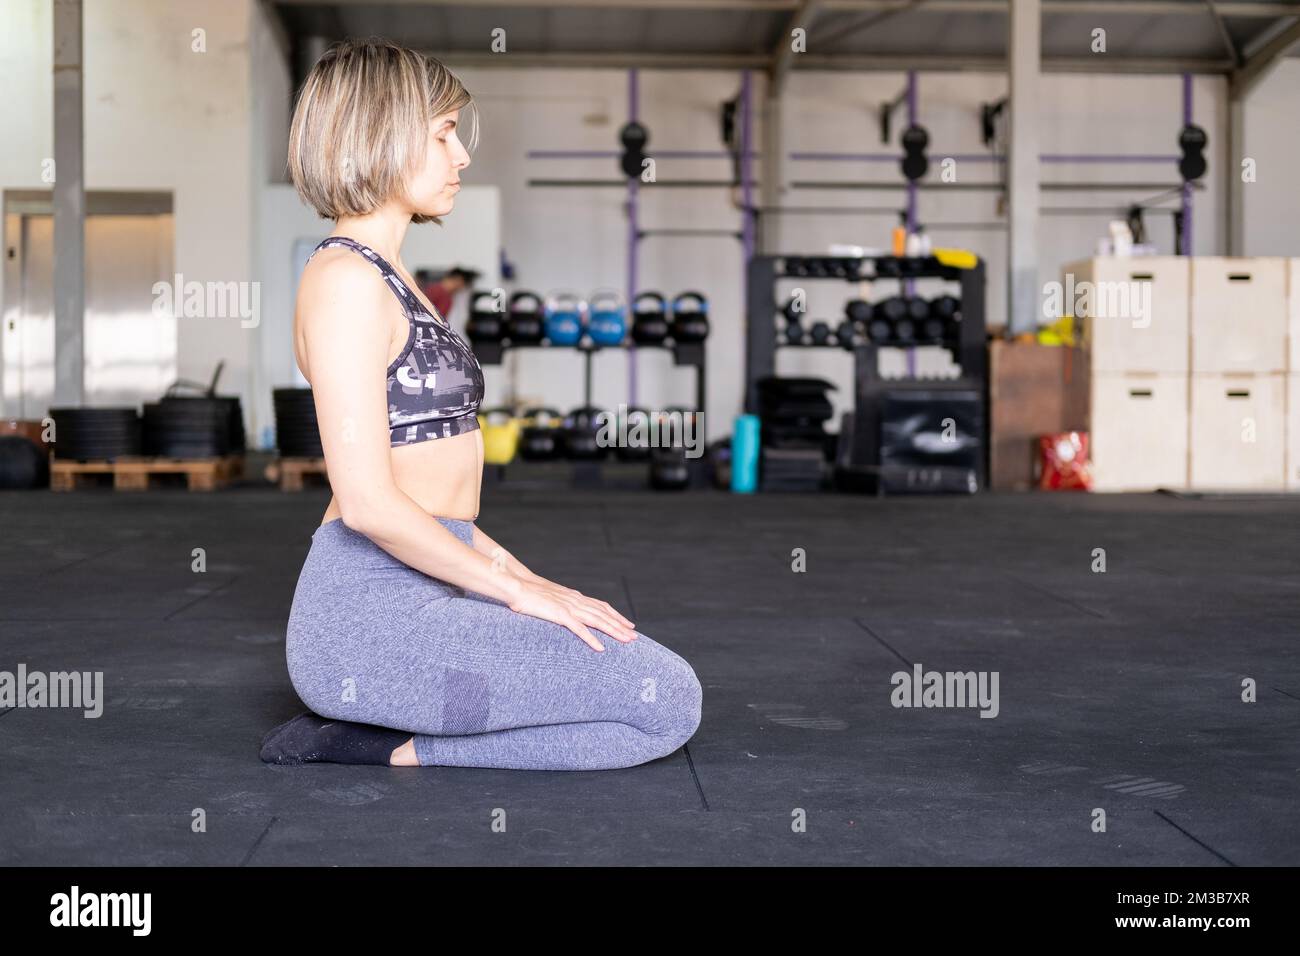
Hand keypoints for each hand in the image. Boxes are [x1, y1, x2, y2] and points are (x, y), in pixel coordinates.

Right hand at [506, 575, 636, 651]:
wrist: (517, 585)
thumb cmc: (530, 592)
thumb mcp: (551, 597)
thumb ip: (562, 603)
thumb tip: (566, 611)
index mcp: (575, 596)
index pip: (601, 606)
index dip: (616, 615)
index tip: (627, 624)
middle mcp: (576, 600)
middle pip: (604, 614)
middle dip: (620, 626)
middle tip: (634, 637)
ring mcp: (570, 608)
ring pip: (598, 621)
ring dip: (614, 632)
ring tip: (626, 641)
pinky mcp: (560, 615)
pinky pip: (579, 629)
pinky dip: (592, 639)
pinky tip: (601, 648)